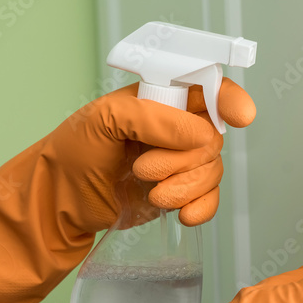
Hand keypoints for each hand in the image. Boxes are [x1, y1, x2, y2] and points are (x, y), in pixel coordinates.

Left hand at [0, 80, 254, 302]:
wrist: (61, 203)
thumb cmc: (74, 153)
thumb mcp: (103, 121)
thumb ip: (153, 118)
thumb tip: (201, 134)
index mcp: (162, 97)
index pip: (210, 87)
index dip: (230, 98)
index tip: (241, 116)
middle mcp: (178, 127)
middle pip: (213, 138)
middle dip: (182, 159)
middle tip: (143, 166)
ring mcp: (182, 161)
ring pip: (213, 171)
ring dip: (183, 186)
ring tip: (148, 189)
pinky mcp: (182, 193)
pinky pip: (212, 200)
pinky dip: (200, 208)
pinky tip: (182, 215)